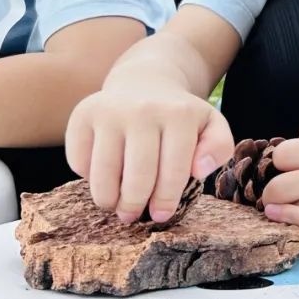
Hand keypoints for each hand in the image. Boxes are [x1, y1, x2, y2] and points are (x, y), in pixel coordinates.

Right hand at [66, 87, 233, 222]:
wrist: (146, 82)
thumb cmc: (179, 116)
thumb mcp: (210, 125)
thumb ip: (218, 147)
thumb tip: (199, 170)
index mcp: (179, 115)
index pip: (174, 169)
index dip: (166, 199)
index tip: (161, 216)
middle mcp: (143, 109)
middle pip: (137, 176)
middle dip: (135, 205)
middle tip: (133, 216)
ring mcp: (110, 111)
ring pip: (103, 173)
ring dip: (108, 199)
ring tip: (115, 205)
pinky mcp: (82, 115)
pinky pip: (79, 161)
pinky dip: (88, 178)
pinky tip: (103, 176)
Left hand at [261, 120, 298, 237]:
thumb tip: (284, 152)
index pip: (284, 154)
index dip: (281, 164)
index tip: (290, 171)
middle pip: (279, 185)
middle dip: (272, 192)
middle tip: (281, 195)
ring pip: (292, 205)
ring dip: (285, 208)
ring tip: (292, 205)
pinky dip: (290, 220)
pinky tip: (281, 217)